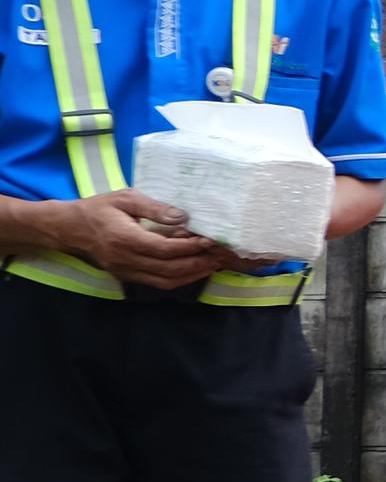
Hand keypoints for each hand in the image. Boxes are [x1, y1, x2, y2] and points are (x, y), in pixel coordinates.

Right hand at [71, 191, 243, 289]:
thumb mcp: (125, 198)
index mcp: (125, 238)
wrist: (70, 228)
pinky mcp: (127, 276)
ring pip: (166, 281)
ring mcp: (126, 271)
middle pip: (169, 268)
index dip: (190, 247)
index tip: (210, 240)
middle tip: (219, 255)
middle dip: (197, 263)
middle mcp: (126, 259)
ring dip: (192, 275)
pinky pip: (157, 283)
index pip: (165, 249)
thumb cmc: (98, 208)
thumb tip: (183, 217)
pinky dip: (179, 279)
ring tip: (213, 264)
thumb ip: (154, 208)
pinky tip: (194, 270)